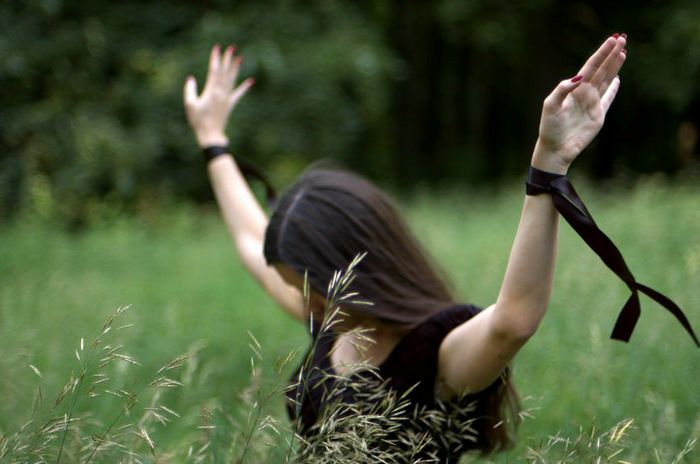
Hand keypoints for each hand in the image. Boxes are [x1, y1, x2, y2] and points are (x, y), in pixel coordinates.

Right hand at [183, 45, 254, 147]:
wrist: (210, 135)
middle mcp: (221, 93)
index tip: (217, 48)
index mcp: (211, 91)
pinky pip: (239, 94)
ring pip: (232, 80)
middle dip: (228, 59)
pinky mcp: (230, 105)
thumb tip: (191, 79)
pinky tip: (251, 80)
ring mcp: (227, 99)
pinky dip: (245, 87)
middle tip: (232, 47)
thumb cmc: (198, 121)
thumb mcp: (190, 105)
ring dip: (236, 68)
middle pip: (225, 72)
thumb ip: (190, 90)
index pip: (214, 71)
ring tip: (240, 57)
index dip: (215, 59)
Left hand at [532, 35, 626, 173]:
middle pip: (601, 70)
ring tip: (623, 53)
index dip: (602, 53)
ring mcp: (592, 104)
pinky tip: (617, 79)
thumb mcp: (550, 106)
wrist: (555, 149)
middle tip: (622, 38)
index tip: (612, 39)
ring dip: (614, 67)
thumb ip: (562, 90)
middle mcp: (584, 94)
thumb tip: (580, 78)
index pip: (590, 66)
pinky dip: (613, 89)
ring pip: (606, 81)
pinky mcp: (598, 116)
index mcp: (573, 89)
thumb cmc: (549, 128)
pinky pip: (608, 99)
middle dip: (611, 55)